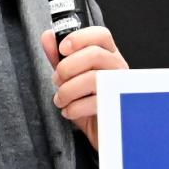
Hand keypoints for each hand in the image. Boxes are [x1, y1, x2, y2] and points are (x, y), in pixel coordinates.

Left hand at [42, 26, 128, 149]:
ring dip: (67, 90)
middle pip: (94, 54)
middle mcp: (118, 69)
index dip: (80, 37)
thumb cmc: (87, 103)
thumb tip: (48, 36)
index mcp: (108, 56)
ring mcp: (121, 88)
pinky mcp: (117, 108)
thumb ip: (59, 58)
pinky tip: (69, 112)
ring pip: (93, 78)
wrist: (100, 134)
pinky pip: (94, 103)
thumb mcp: (71, 79)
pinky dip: (74, 108)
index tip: (62, 49)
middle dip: (67, 67)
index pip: (101, 35)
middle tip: (57, 80)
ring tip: (60, 99)